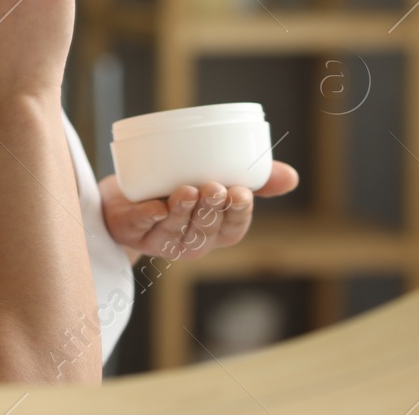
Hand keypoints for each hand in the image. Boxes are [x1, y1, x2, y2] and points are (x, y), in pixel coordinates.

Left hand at [99, 163, 299, 261]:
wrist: (126, 189)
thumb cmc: (181, 184)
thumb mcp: (220, 177)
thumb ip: (256, 178)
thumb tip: (292, 178)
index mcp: (214, 231)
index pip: (232, 229)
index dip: (237, 214)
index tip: (240, 193)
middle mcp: (189, 241)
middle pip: (203, 232)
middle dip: (209, 211)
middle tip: (213, 187)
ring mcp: (159, 239)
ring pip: (173, 232)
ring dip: (181, 212)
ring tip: (186, 190)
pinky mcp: (130, 229)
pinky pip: (139, 227)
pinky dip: (147, 217)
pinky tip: (155, 208)